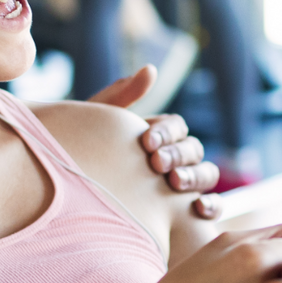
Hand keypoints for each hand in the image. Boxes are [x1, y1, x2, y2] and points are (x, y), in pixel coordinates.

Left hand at [86, 64, 221, 218]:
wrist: (68, 196)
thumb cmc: (81, 154)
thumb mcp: (97, 125)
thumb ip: (122, 96)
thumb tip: (150, 69)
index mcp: (158, 136)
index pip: (178, 127)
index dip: (166, 132)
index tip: (146, 142)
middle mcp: (175, 159)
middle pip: (194, 150)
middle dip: (178, 155)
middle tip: (157, 164)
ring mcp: (183, 186)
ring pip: (207, 174)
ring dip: (196, 176)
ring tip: (175, 183)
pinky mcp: (186, 213)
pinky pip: (213, 207)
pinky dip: (213, 205)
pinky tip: (199, 209)